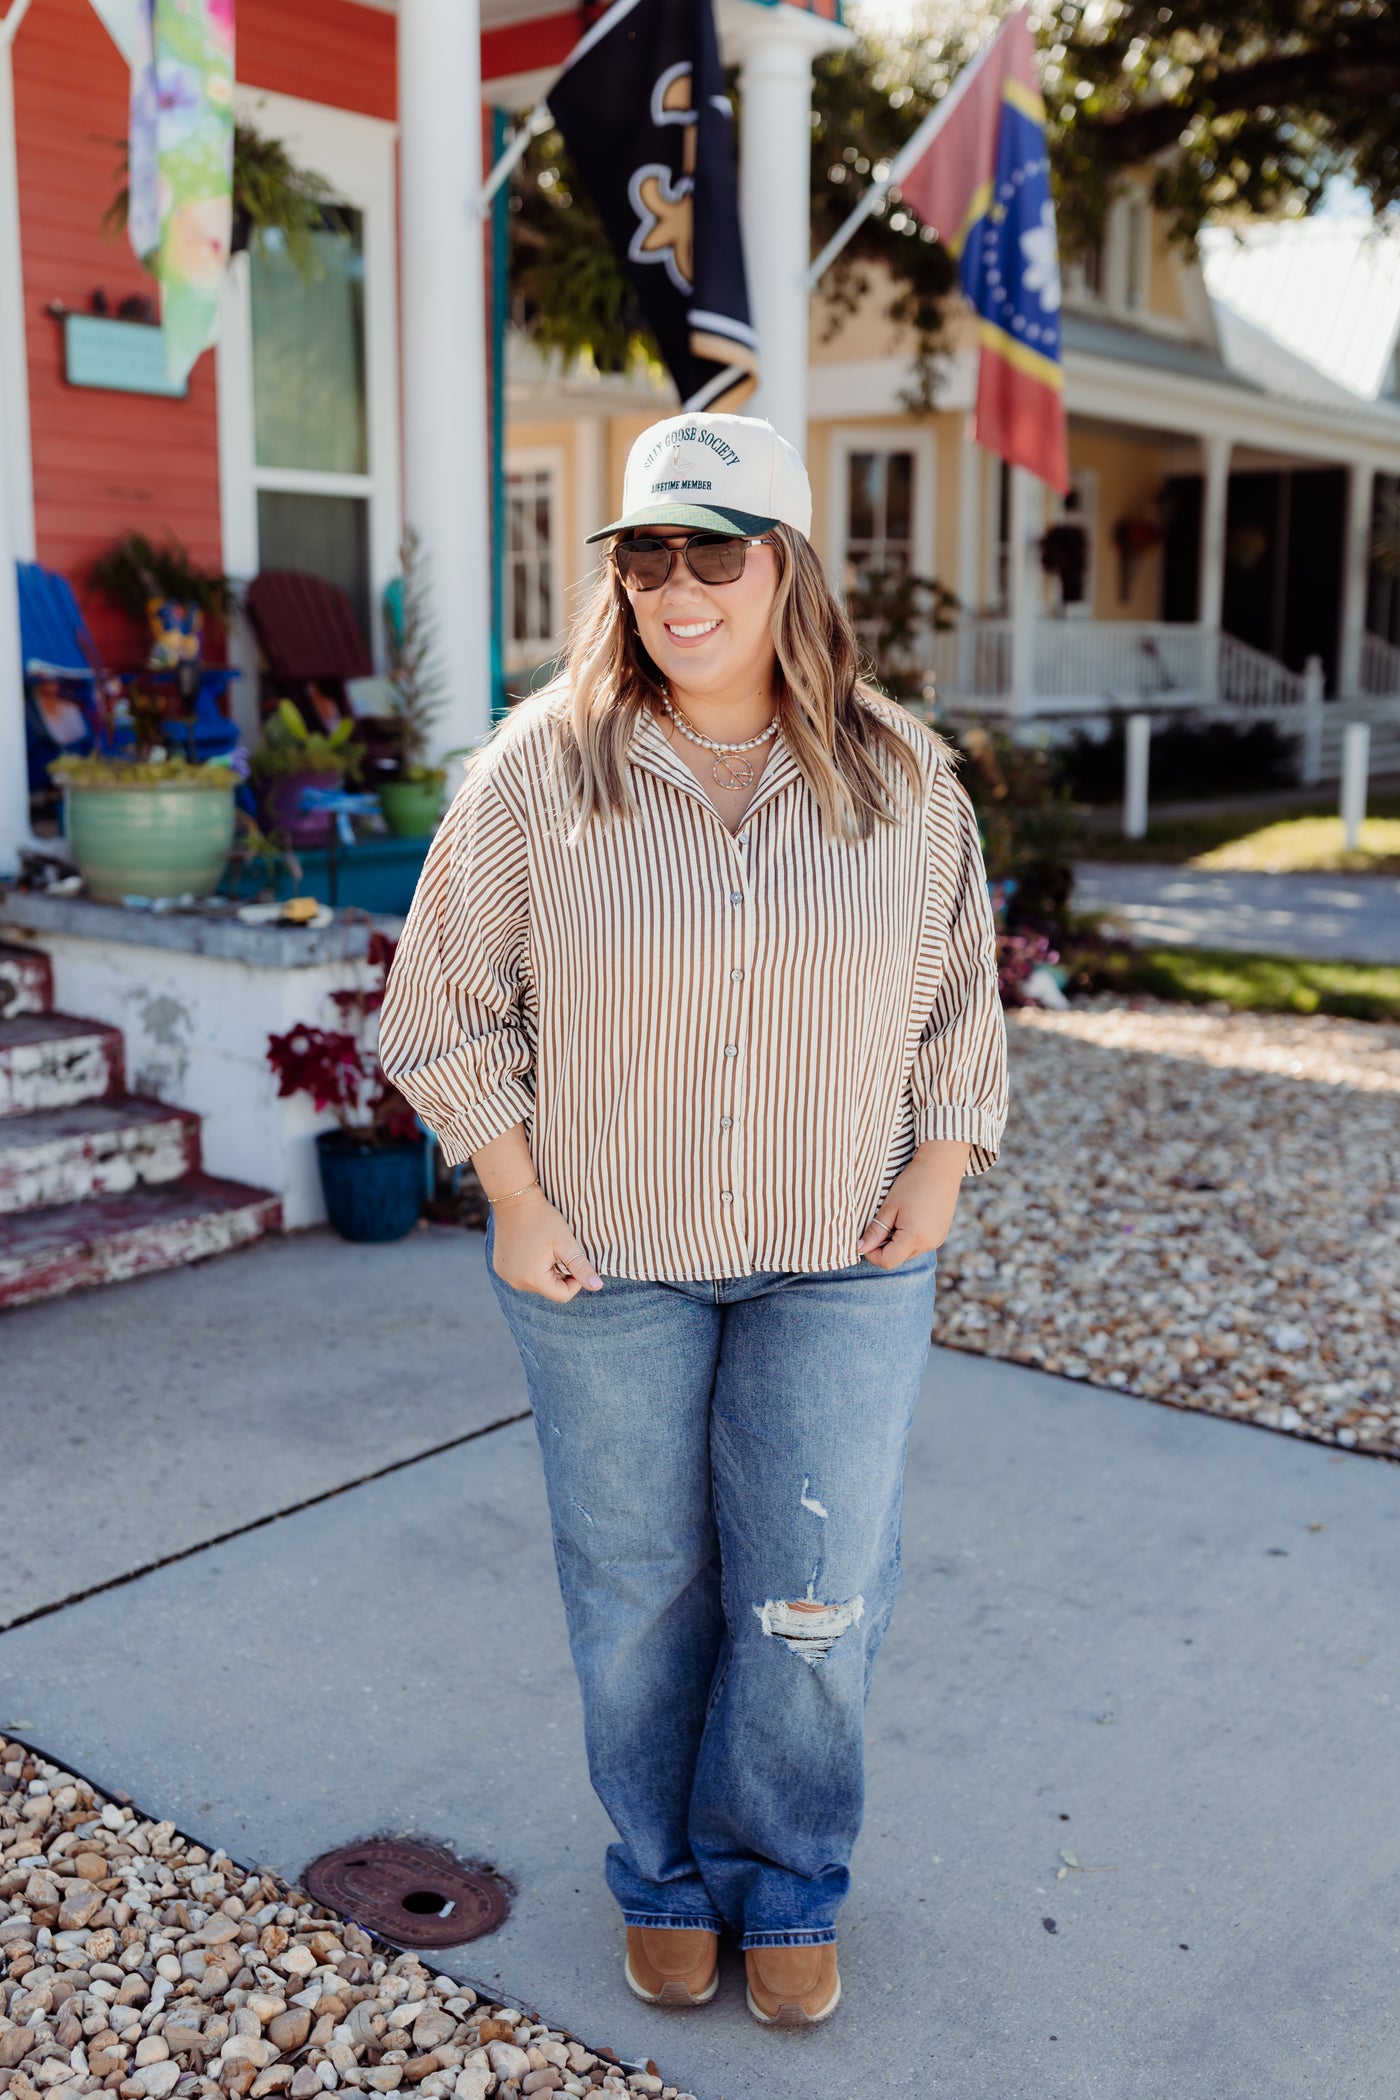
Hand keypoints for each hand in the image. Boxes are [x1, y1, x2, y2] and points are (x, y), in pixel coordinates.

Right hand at [491, 1188, 603, 1301]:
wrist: (515, 1199)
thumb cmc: (543, 1219)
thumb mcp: (566, 1243)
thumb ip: (581, 1267)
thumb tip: (597, 1286)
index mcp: (533, 1278)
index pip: (562, 1295)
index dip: (575, 1281)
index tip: (575, 1260)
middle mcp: (516, 1282)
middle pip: (549, 1290)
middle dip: (559, 1274)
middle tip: (559, 1251)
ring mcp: (506, 1275)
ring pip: (536, 1283)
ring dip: (545, 1271)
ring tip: (545, 1249)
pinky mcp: (500, 1268)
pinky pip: (522, 1275)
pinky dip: (531, 1267)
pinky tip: (531, 1248)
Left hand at [857, 1140, 970, 1269]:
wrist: (941, 1166)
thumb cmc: (912, 1183)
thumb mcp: (889, 1207)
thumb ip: (874, 1232)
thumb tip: (860, 1249)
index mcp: (914, 1237)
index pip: (887, 1261)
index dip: (871, 1253)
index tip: (865, 1238)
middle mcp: (928, 1244)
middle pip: (897, 1258)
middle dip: (884, 1247)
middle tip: (880, 1223)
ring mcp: (937, 1240)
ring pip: (908, 1252)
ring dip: (896, 1242)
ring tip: (896, 1217)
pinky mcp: (940, 1235)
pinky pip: (919, 1245)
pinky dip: (909, 1238)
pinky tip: (908, 1218)